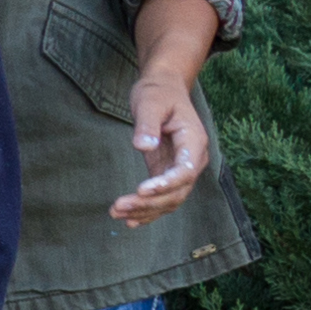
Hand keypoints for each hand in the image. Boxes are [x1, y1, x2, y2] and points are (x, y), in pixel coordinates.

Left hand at [114, 59, 213, 224]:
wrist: (164, 89)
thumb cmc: (158, 93)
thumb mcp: (150, 102)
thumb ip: (147, 124)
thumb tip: (143, 146)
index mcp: (194, 141)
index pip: (185, 171)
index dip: (165, 184)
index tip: (141, 190)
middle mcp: (192, 159)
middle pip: (177, 191)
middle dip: (149, 203)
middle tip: (118, 206)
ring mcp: (181, 168)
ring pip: (170, 199)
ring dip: (146, 210)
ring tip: (116, 213)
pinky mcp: (167, 171)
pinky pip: (162, 197)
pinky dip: (148, 210)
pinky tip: (130, 220)